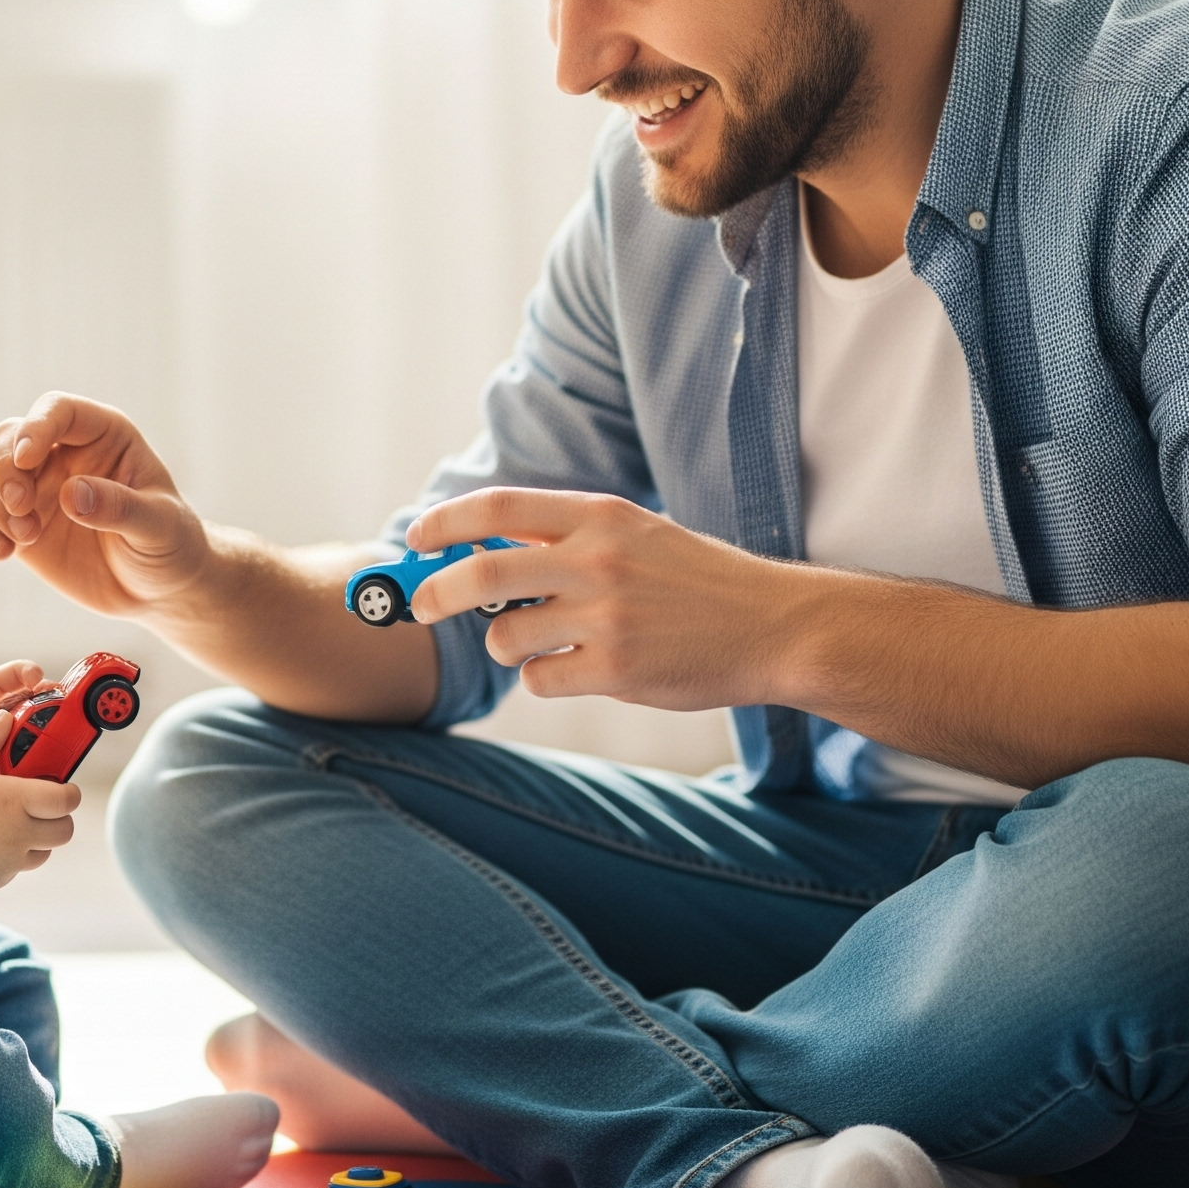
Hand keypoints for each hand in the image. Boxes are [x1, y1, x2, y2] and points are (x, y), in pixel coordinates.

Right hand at [0, 393, 213, 617]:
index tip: (26, 458)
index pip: (59, 411)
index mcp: (103, 435)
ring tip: (25, 537)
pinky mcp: (20, 525)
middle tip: (21, 507)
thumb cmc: (170, 545)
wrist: (159, 588)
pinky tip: (0, 552)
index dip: (37, 426)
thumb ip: (121, 508)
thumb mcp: (159, 526)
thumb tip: (73, 494)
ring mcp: (38, 488)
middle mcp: (63, 454)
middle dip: (5, 469)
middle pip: (10, 437)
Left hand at [0, 659, 47, 773]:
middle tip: (62, 709)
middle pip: (36, 698)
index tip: (38, 679)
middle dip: (51, 701)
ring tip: (56, 735)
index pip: (16, 673)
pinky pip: (28, 752)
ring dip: (47, 729)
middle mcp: (2, 709)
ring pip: (36, 726)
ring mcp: (7, 732)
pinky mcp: (8, 755)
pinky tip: (42, 761)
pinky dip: (37, 755)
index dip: (31, 673)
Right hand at [0, 712, 81, 891]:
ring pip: (44, 852)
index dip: (69, 793)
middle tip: (41, 805)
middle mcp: (18, 834)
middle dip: (59, 817)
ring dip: (39, 838)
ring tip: (15, 822)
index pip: (67, 801)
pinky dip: (14, 856)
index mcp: (15, 799)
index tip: (61, 787)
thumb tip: (8, 718)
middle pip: (64, 830)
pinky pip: (17, 867)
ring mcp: (8, 861)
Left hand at [405, 487, 805, 709]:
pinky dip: (546, 678)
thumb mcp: (636, 534)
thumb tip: (479, 545)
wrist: (772, 626)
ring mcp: (607, 617)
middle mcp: (598, 561)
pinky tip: (583, 668)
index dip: (446, 522)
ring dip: (507, 645)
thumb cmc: (695, 581)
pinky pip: (540, 680)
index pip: (498, 508)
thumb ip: (566, 537)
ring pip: (505, 638)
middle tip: (422, 605)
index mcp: (600, 516)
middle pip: (481, 574)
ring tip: (546, 642)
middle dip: (435, 593)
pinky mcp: (616, 670)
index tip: (416, 539)